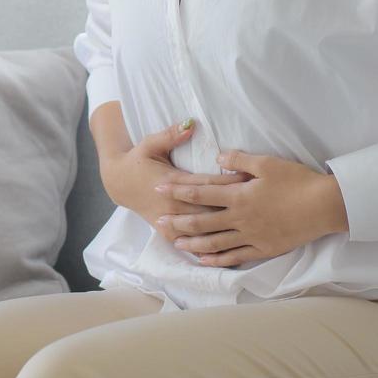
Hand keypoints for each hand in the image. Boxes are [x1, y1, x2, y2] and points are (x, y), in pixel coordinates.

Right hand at [99, 120, 244, 244]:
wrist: (119, 182)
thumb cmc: (138, 160)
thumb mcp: (150, 143)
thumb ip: (170, 135)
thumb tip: (190, 124)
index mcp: (172, 181)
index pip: (206, 184)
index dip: (229, 183)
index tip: (250, 180)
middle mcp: (173, 205)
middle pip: (208, 209)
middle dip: (233, 208)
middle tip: (258, 206)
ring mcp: (169, 220)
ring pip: (201, 230)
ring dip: (224, 231)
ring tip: (249, 232)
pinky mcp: (166, 231)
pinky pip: (189, 243)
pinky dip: (206, 248)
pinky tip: (225, 253)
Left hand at [153, 150, 343, 266]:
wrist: (324, 206)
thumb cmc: (297, 181)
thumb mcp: (266, 163)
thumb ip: (238, 159)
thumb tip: (216, 158)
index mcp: (239, 195)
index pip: (201, 192)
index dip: (178, 190)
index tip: (159, 188)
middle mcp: (240, 218)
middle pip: (202, 220)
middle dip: (178, 220)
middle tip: (158, 221)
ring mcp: (251, 236)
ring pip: (215, 242)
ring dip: (193, 244)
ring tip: (176, 244)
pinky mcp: (264, 248)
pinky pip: (236, 256)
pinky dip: (219, 260)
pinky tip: (205, 261)